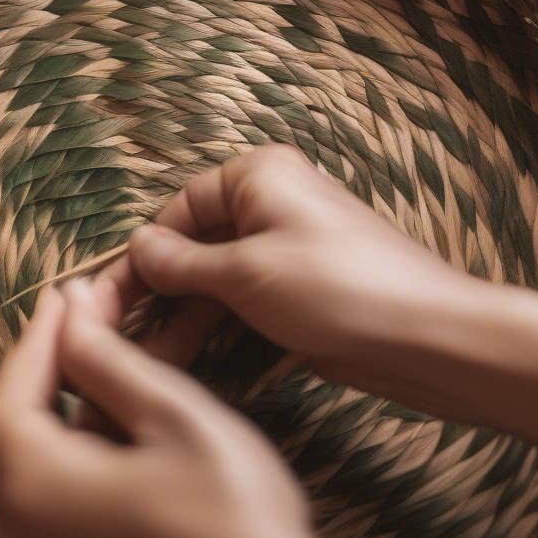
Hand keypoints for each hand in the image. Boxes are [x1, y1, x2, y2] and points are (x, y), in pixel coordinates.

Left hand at [0, 280, 309, 537]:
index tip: (66, 292)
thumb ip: (107, 361)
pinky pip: (70, 492)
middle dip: (57, 364)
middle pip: (23, 425)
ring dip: (80, 402)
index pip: (10, 392)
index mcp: (34, 486)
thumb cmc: (229, 513)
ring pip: (50, 457)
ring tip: (118, 354)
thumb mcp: (170, 414)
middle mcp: (27, 528)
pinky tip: (132, 417)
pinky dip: (92, 444)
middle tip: (90, 315)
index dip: (37, 337)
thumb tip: (70, 316)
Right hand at [102, 144, 465, 372]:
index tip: (109, 297)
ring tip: (141, 359)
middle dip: (155, 292)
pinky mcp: (298, 293)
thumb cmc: (339, 288)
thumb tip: (136, 248)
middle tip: (114, 334)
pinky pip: (239, 305)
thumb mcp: (246, 272)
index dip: (142, 254)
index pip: (178, 209)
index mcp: (259, 177)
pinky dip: (211, 329)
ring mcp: (285, 252)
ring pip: (213, 282)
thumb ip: (182, 262)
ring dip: (177, 319)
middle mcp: (270, 206)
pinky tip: (178, 359)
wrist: (428, 338)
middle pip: (192, 246)